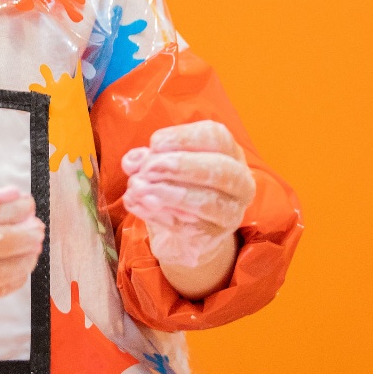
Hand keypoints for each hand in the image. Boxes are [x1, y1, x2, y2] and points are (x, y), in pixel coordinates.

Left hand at [121, 121, 255, 285]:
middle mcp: (240, 182)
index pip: (216, 137)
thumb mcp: (162, 167)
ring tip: (138, 189)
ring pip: (207, 201)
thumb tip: (132, 161)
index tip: (154, 142)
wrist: (186, 231)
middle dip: (180, 165)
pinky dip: (159, 215)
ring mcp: (230, 212)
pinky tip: (138, 205)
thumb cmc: (178, 186)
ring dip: (168, 193)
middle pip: (220, 169)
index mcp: (230, 153)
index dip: (184, 137)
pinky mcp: (214, 236)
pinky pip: (189, 226)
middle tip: (147, 169)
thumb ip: (148, 159)